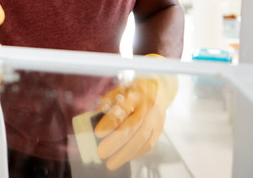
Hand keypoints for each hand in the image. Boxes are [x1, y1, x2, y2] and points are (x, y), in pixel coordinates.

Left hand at [94, 56, 177, 170]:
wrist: (159, 89)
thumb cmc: (133, 91)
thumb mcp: (118, 91)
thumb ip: (106, 104)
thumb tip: (94, 120)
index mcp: (135, 94)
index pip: (123, 109)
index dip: (110, 122)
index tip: (97, 133)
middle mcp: (147, 107)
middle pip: (133, 127)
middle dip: (116, 142)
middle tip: (101, 153)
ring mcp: (155, 119)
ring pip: (142, 139)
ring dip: (125, 154)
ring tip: (111, 163)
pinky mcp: (159, 130)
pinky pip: (147, 145)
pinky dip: (134, 154)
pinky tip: (123, 158)